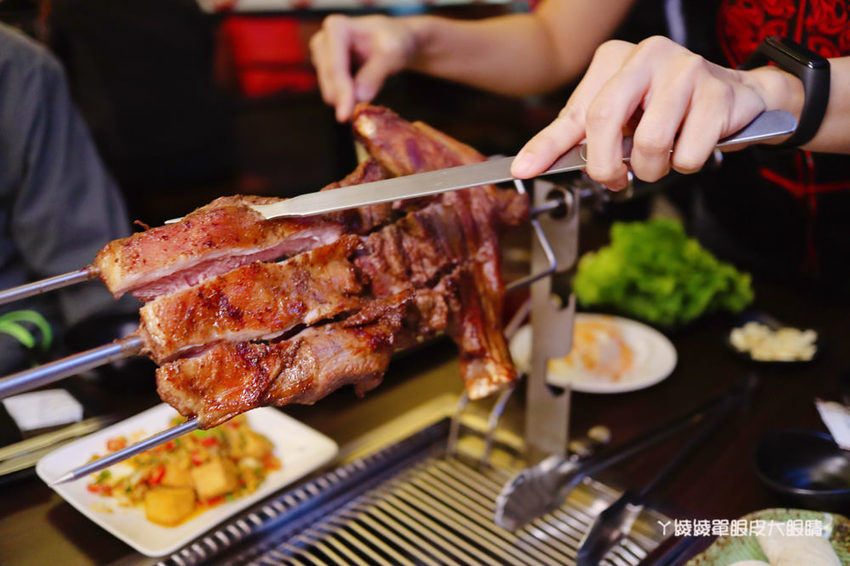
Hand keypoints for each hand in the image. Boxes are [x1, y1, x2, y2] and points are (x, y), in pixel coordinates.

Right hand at [310, 14, 416, 121]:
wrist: (394, 39)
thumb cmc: (394, 40)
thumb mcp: (393, 53)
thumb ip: (375, 73)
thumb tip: (359, 97)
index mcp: (336, 28)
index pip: (336, 68)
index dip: (341, 93)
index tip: (346, 116)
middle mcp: (322, 41)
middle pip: (328, 82)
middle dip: (345, 99)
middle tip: (365, 110)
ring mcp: (321, 57)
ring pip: (329, 92)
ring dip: (348, 99)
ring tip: (370, 92)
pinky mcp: (324, 71)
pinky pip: (333, 94)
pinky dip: (348, 99)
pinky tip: (363, 92)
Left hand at [511, 36, 795, 188]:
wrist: (732, 97)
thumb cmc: (663, 109)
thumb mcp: (611, 117)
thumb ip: (567, 139)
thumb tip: (523, 167)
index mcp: (613, 59)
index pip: (575, 112)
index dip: (548, 146)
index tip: (523, 170)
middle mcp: (646, 54)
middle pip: (604, 120)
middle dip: (606, 166)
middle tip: (615, 179)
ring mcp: (685, 69)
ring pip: (650, 142)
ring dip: (653, 169)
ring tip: (661, 158)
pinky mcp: (717, 92)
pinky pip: (689, 153)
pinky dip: (686, 164)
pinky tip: (691, 145)